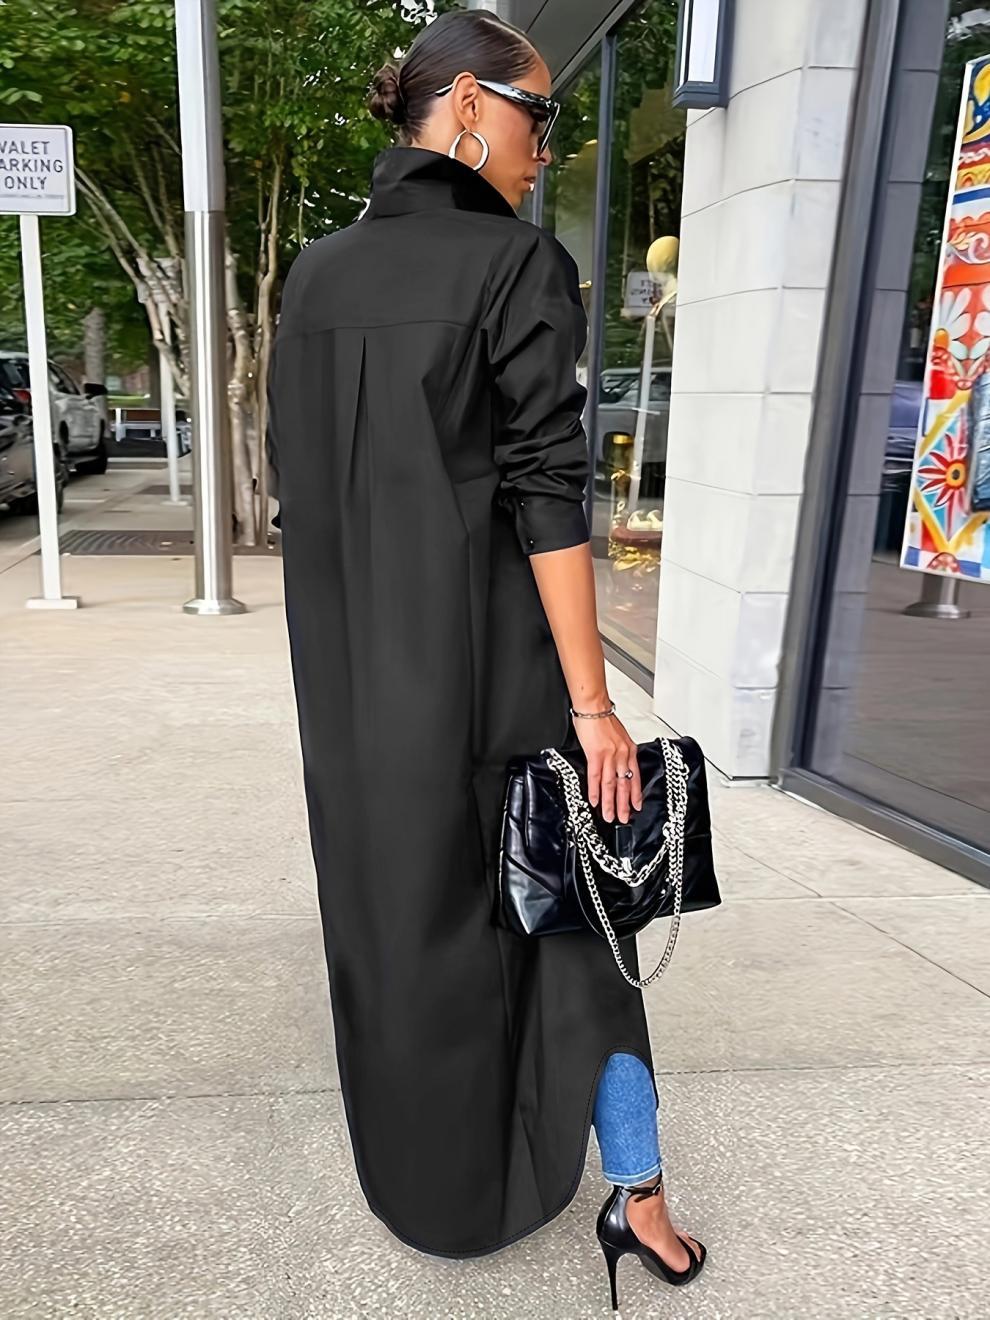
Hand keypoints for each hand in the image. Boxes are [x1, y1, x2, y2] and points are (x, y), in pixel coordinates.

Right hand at [572, 708, 641, 823]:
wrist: (594, 707)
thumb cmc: (602, 718)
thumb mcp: (619, 735)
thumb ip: (620, 751)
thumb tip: (618, 763)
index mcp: (629, 750)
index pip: (634, 776)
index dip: (635, 793)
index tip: (636, 805)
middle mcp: (622, 754)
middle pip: (624, 784)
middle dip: (624, 804)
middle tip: (623, 818)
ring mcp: (609, 756)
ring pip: (611, 784)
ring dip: (610, 802)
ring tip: (609, 815)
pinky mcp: (595, 755)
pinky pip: (596, 777)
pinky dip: (595, 791)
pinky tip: (595, 801)